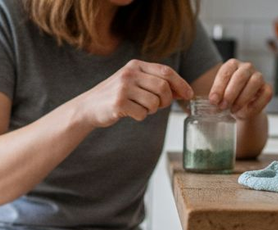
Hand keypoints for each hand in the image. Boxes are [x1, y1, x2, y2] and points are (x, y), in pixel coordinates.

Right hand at [74, 60, 193, 127]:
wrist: (89, 107)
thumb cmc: (115, 95)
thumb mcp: (134, 81)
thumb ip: (154, 82)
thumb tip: (182, 91)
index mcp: (135, 65)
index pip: (166, 71)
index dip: (181, 84)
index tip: (189, 94)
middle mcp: (129, 73)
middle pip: (163, 88)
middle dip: (166, 101)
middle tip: (160, 106)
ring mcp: (123, 88)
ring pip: (154, 103)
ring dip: (152, 110)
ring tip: (140, 108)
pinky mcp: (118, 103)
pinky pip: (142, 114)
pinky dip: (140, 117)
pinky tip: (130, 113)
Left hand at [208, 59, 272, 119]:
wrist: (241, 109)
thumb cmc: (227, 99)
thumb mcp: (218, 98)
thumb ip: (215, 98)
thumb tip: (213, 103)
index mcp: (232, 65)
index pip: (226, 72)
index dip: (218, 87)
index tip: (213, 101)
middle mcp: (246, 68)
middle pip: (240, 76)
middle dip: (230, 93)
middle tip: (223, 106)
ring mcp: (259, 77)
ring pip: (255, 82)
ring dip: (243, 98)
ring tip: (233, 110)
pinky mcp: (267, 89)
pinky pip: (266, 94)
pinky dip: (255, 105)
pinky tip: (246, 113)